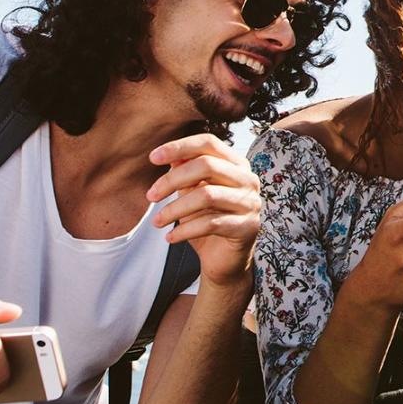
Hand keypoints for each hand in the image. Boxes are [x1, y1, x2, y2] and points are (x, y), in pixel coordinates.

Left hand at [146, 134, 262, 289]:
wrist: (224, 260)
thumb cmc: (207, 221)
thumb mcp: (192, 193)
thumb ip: (185, 173)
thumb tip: (168, 155)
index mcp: (236, 165)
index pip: (209, 143)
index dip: (180, 146)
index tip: (152, 157)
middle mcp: (248, 180)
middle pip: (207, 166)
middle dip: (172, 180)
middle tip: (151, 196)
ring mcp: (251, 203)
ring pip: (207, 195)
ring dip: (175, 209)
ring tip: (157, 222)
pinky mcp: (247, 227)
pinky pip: (210, 223)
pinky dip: (185, 230)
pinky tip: (170, 238)